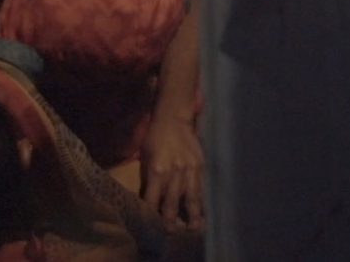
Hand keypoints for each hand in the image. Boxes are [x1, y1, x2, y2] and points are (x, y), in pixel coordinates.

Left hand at [140, 113, 204, 232]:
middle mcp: (173, 173)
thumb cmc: (155, 137)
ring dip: (191, 216)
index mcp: (156, 170)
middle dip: (170, 221)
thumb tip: (149, 198)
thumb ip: (147, 178)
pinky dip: (201, 201)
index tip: (151, 224)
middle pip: (171, 204)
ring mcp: (189, 170)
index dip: (151, 215)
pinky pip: (201, 188)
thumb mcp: (145, 156)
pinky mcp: (200, 166)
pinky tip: (203, 210)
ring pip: (191, 200)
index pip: (152, 200)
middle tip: (170, 232)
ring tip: (193, 227)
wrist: (174, 118)